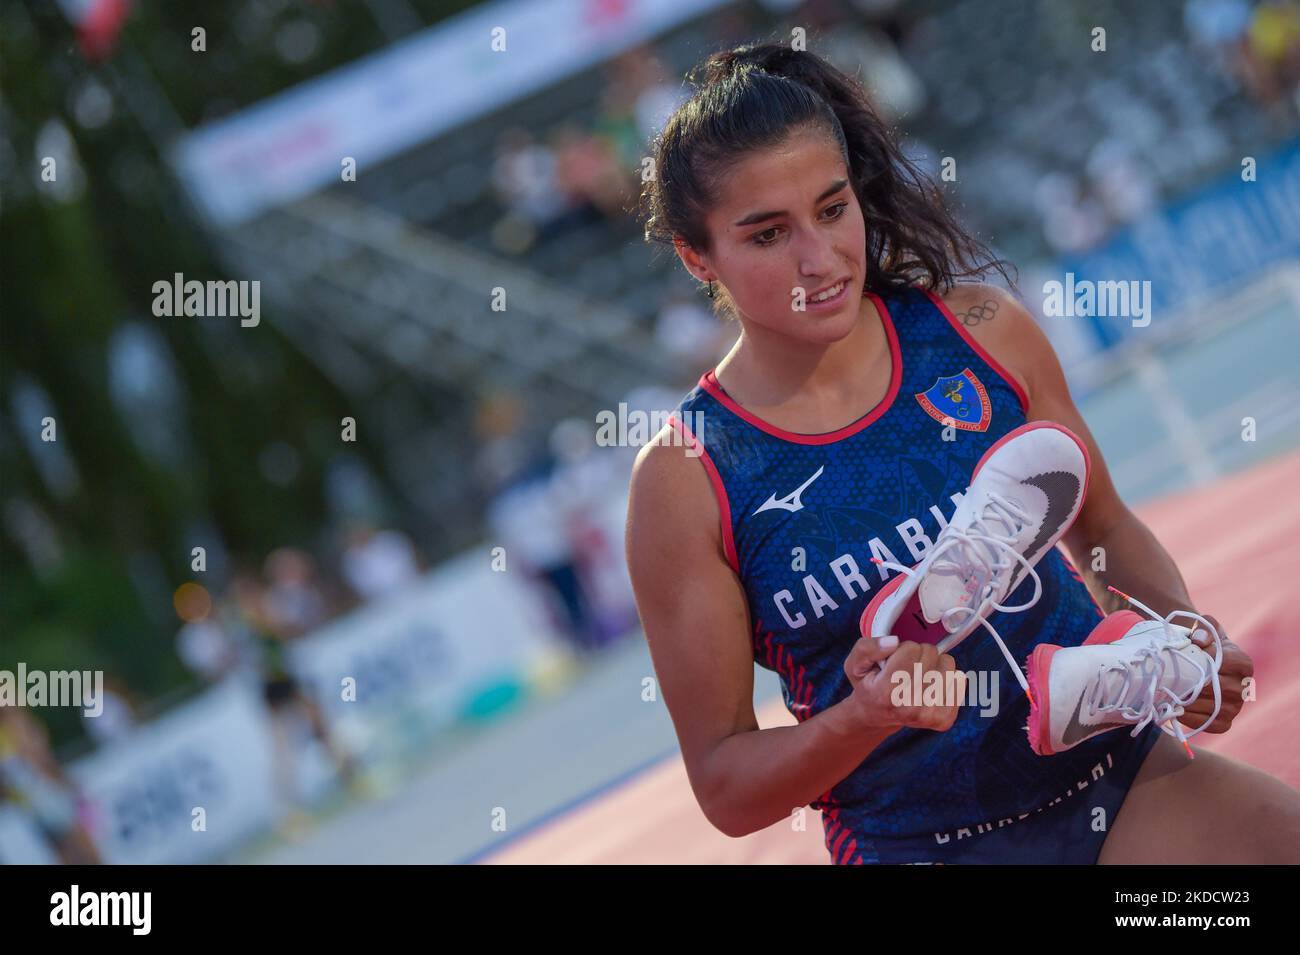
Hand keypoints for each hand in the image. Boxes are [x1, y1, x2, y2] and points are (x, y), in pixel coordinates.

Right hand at [843, 636, 964, 732]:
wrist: (877, 715)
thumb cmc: (868, 686)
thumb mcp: (854, 664)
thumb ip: (867, 648)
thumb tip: (893, 642)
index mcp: (887, 693)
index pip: (911, 649)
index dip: (902, 649)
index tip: (894, 660)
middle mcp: (910, 707)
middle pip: (931, 654)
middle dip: (919, 654)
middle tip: (906, 668)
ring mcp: (929, 715)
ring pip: (948, 665)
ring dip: (935, 665)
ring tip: (919, 675)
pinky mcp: (944, 719)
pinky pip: (959, 680)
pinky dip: (946, 678)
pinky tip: (930, 686)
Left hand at [1178, 614, 1252, 733]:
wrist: (1202, 668)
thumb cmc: (1203, 647)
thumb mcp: (1205, 633)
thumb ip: (1205, 629)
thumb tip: (1199, 640)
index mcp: (1244, 663)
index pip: (1230, 660)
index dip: (1208, 655)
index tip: (1189, 652)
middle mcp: (1243, 687)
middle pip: (1215, 685)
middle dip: (1191, 680)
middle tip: (1169, 675)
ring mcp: (1236, 707)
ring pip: (1209, 705)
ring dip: (1186, 700)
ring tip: (1167, 691)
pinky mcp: (1225, 723)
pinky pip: (1207, 723)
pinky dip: (1188, 716)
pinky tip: (1175, 707)